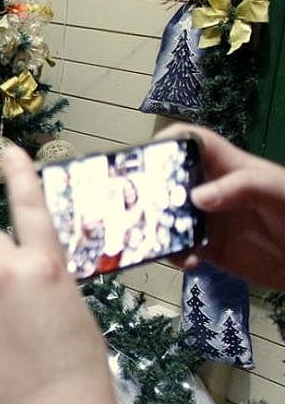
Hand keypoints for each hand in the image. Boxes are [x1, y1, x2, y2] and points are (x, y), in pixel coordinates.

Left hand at [0, 147, 119, 403]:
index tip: (8, 149)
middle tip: (19, 298)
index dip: (19, 176)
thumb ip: (43, 285)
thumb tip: (23, 280)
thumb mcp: (74, 314)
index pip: (29, 208)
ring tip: (9, 333)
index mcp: (47, 266)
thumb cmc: (81, 374)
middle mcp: (4, 272)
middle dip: (1, 261)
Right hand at [157, 124, 284, 289]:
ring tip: (152, 239)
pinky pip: (180, 249)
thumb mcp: (276, 190)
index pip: (192, 141)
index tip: (145, 159)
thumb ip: (242, 186)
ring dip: (154, 227)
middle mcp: (210, 190)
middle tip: (132, 205)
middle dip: (147, 189)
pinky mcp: (208, 248)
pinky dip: (175, 256)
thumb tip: (195, 197)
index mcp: (227, 166)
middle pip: (168, 180)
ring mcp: (207, 220)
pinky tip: (188, 262)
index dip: (168, 142)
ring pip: (167, 217)